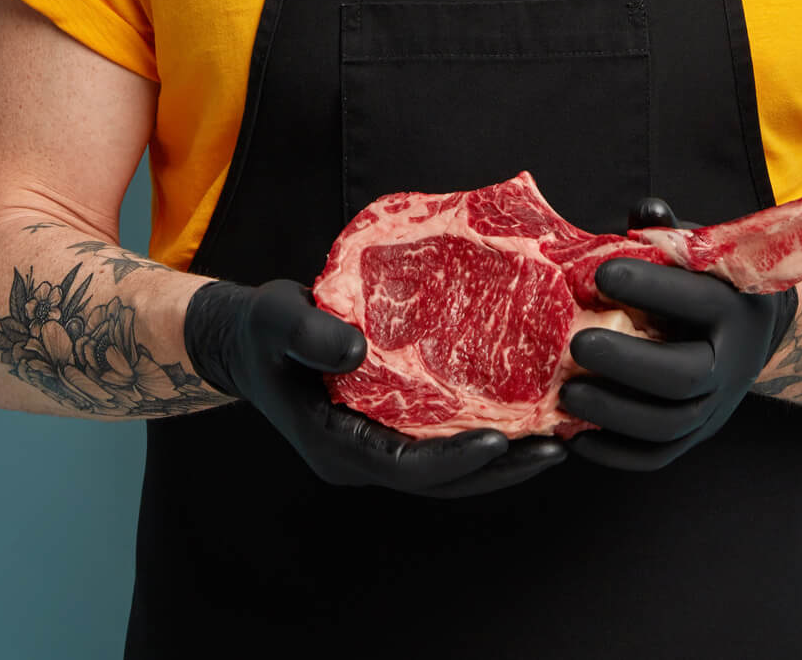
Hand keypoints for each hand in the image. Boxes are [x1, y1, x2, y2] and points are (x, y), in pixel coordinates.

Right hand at [181, 278, 566, 497]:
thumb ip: (309, 334)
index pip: (405, 468)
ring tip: (554, 439)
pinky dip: (482, 433)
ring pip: (447, 468)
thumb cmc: (260, 330)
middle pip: (439, 480)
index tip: (499, 441)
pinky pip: (443, 441)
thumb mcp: (274, 320)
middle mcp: (361, 456)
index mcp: (336, 445)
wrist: (247, 340)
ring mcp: (376, 446)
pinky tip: (522, 414)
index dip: (454, 461)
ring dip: (500, 458)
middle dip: (497, 469)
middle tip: (553, 448)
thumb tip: (356, 352)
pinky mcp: (389, 427)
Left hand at [559, 197, 798, 470]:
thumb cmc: (707, 280)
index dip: (651, 286)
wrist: (753, 331)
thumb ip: (667, 231)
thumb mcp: (698, 251)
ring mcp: (715, 408)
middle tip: (577, 344)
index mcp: (734, 309)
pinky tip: (575, 438)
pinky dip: (615, 452)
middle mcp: (731, 365)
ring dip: (613, 412)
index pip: (696, 301)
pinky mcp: (695, 436)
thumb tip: (643, 208)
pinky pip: (656, 456)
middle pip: (683, 377)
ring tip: (566, 393)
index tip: (601, 271)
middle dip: (627, 363)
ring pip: (667, 424)